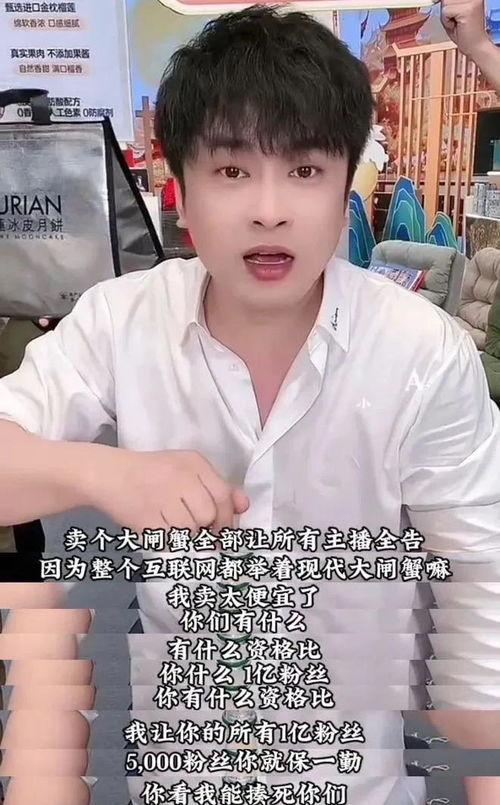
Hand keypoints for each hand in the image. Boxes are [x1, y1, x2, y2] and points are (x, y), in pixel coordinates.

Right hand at [90, 448, 248, 535]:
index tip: (221, 530)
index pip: (223, 496)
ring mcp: (161, 497)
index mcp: (194, 463)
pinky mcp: (145, 518)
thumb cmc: (153, 473)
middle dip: (205, 529)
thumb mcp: (187, 470)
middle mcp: (180, 477)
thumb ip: (217, 487)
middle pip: (207, 516)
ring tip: (171, 524)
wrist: (108, 474)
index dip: (226, 518)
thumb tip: (244, 506)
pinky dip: (168, 541)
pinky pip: (169, 540)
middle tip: (193, 529)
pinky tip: (159, 529)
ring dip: (185, 536)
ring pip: (190, 530)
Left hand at [435, 0, 489, 57]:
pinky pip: (445, 12)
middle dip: (446, 11)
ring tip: (456, 24)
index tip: (451, 14)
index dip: (446, 5)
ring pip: (445, 3)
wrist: (475, 47)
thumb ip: (447, 3)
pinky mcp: (467, 10)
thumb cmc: (464, 33)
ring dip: (446, 17)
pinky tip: (457, 26)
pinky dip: (447, 22)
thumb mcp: (453, 14)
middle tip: (456, 21)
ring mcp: (472, 1)